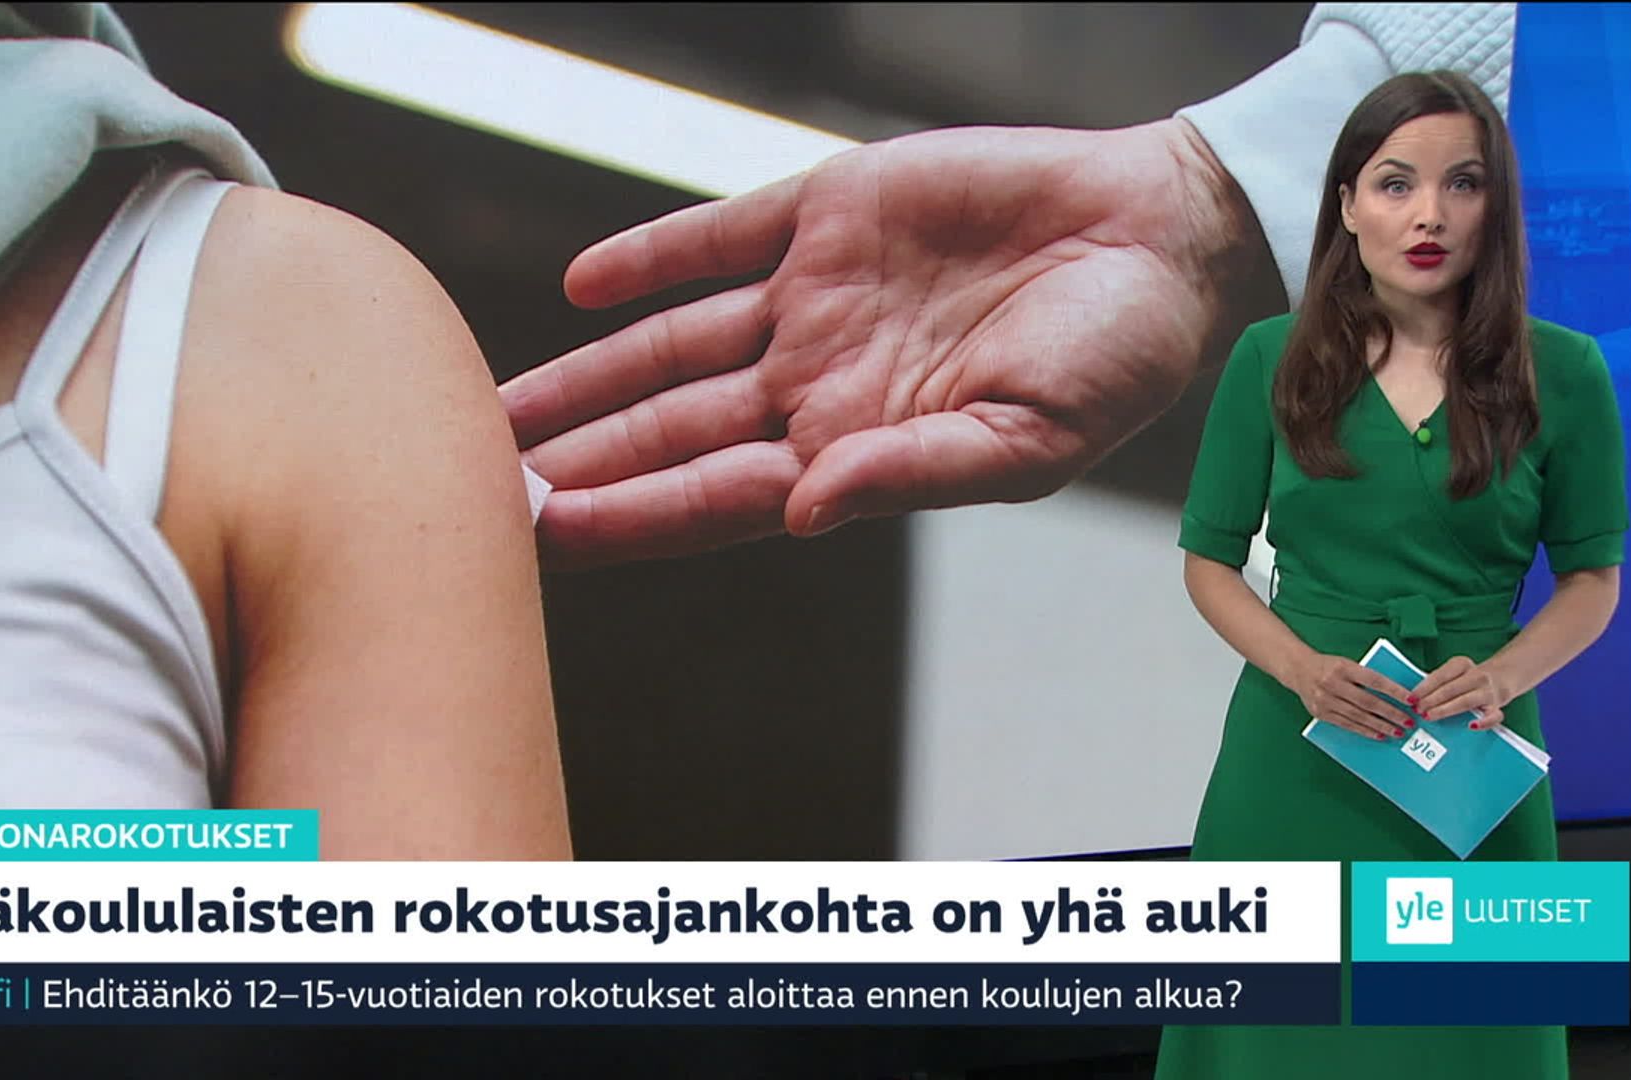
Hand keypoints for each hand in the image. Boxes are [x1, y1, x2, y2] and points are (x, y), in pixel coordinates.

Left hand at [501, 118, 1262, 568]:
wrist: (1159, 235)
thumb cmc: (1116, 357)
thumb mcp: (1028, 439)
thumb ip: (910, 476)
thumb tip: (798, 513)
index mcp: (858, 450)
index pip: (712, 496)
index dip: (625, 517)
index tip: (539, 535)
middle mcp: (817, 383)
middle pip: (665, 431)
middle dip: (575, 461)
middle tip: (471, 485)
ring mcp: (814, 300)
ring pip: (670, 345)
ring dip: (585, 374)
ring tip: (497, 406)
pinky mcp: (827, 212)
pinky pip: (719, 237)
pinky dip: (653, 258)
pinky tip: (584, 285)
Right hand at [1289, 652, 1418, 741]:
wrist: (1298, 669)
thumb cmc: (1328, 666)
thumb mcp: (1346, 663)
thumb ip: (1365, 676)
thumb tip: (1395, 694)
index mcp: (1343, 667)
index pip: (1374, 680)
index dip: (1394, 691)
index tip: (1411, 700)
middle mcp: (1333, 683)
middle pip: (1368, 702)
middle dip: (1391, 713)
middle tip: (1408, 721)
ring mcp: (1325, 700)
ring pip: (1358, 716)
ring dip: (1381, 726)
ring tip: (1398, 731)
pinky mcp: (1320, 713)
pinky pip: (1346, 724)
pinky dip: (1364, 731)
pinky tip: (1378, 734)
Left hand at [1411, 656, 1508, 729]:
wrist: (1504, 675)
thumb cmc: (1470, 677)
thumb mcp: (1455, 672)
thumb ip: (1439, 682)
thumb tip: (1416, 697)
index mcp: (1462, 664)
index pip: (1440, 675)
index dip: (1424, 687)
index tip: (1411, 698)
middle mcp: (1476, 676)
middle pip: (1450, 689)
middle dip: (1430, 700)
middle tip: (1417, 709)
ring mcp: (1488, 691)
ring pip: (1465, 701)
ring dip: (1445, 710)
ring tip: (1429, 716)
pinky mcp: (1497, 706)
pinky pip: (1493, 716)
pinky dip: (1484, 721)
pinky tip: (1472, 726)